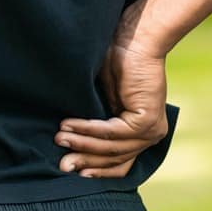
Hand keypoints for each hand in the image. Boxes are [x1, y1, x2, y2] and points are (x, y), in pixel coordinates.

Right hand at [56, 6, 170, 178]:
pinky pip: (113, 132)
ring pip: (112, 148)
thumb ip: (96, 125)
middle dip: (84, 160)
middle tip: (60, 164)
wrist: (134, 40)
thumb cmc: (115, 65)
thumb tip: (68, 146)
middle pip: (115, 159)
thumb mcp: (103, 102)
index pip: (119, 163)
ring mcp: (151, 129)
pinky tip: (70, 125)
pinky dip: (89, 130)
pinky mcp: (146, 120)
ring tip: (59, 138)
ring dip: (83, 144)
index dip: (95, 168)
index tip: (72, 170)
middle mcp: (151, 135)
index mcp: (142, 133)